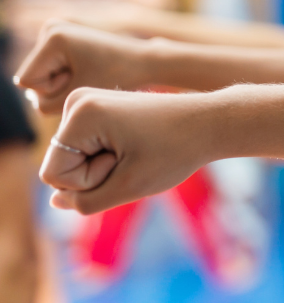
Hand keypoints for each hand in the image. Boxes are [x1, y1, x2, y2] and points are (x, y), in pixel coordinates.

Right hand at [14, 21, 153, 114]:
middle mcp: (50, 28)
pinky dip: (65, 75)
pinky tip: (85, 69)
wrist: (142, 60)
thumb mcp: (78, 94)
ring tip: (87, 73)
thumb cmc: (117, 77)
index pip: (27, 81)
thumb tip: (33, 98)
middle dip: (56, 86)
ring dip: (61, 82)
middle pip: (32, 77)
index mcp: (53, 38)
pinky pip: (48, 67)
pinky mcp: (61, 36)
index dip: (51, 91)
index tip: (80, 81)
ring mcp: (55, 30)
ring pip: (40, 74)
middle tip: (86, 77)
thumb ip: (46, 104)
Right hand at [40, 88, 212, 213]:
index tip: (127, 161)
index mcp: (79, 113)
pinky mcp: (98, 109)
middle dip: (96, 173)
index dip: (89, 183)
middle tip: (137, 156)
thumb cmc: (176, 151)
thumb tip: (55, 200)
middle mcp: (76, 101)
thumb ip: (85, 201)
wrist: (209, 122)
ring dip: (104, 166)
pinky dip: (109, 156)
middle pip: (61, 165)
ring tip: (138, 150)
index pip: (54, 175)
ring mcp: (86, 102)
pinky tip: (136, 146)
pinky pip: (86, 149)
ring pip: (74, 159)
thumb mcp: (129, 187)